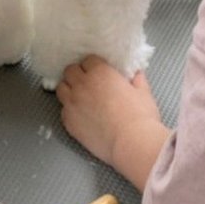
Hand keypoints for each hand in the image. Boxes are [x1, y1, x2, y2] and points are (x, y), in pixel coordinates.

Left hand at [57, 57, 169, 190]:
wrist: (131, 143)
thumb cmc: (139, 117)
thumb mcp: (143, 92)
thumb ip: (137, 79)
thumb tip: (136, 74)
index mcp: (100, 72)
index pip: (88, 60)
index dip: (94, 66)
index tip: (99, 73)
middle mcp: (82, 84)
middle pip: (70, 71)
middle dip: (78, 75)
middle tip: (88, 83)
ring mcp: (72, 103)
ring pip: (61, 88)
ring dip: (69, 89)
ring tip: (80, 97)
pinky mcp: (68, 121)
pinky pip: (63, 110)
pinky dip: (70, 110)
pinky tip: (81, 116)